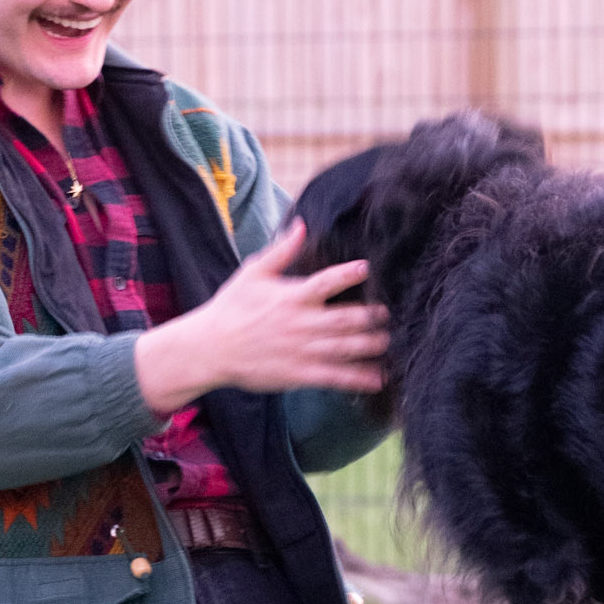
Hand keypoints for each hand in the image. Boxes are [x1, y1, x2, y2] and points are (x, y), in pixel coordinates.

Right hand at [133, 220, 388, 412]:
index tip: (368, 267)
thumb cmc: (231, 307)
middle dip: (372, 317)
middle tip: (393, 312)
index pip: (324, 282)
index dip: (348, 274)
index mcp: (291, 297)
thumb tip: (302, 225)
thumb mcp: (252, 273)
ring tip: (394, 342)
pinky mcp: (299, 374)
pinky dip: (358, 378)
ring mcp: (301, 351)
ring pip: (345, 349)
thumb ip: (281, 250)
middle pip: (345, 320)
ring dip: (372, 346)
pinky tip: (379, 378)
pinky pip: (334, 377)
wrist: (209, 349)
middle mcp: (300, 324)